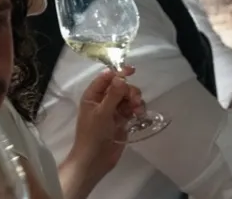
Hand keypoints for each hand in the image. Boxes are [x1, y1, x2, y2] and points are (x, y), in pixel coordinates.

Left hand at [68, 67, 140, 181]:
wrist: (94, 160)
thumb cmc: (93, 135)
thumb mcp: (102, 113)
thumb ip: (113, 95)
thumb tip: (121, 77)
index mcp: (93, 95)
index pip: (106, 77)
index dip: (118, 72)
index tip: (132, 71)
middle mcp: (103, 100)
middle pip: (121, 86)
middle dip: (130, 90)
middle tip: (134, 100)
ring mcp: (113, 110)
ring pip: (128, 97)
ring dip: (135, 100)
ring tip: (137, 111)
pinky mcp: (122, 120)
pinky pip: (132, 108)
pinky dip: (137, 109)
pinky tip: (139, 115)